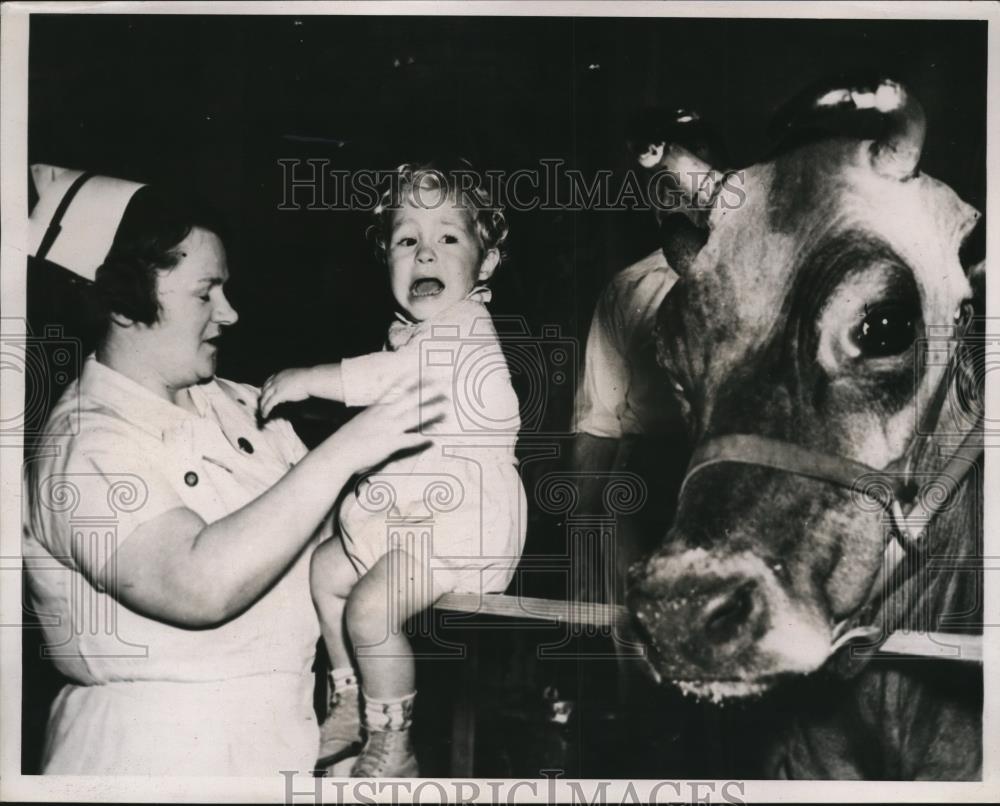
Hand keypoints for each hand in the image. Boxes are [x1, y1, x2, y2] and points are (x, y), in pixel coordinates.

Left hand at [260, 368, 313, 418]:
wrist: (312, 379)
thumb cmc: (310, 379)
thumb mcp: (298, 379)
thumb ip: (292, 383)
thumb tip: (292, 390)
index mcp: (281, 374)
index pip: (269, 381)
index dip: (266, 389)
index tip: (266, 394)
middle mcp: (276, 379)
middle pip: (264, 389)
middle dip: (263, 398)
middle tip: (262, 405)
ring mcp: (277, 386)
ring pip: (265, 397)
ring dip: (262, 406)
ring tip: (262, 412)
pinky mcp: (279, 394)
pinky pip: (269, 404)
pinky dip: (265, 410)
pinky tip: (265, 415)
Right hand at [323, 379, 447, 474]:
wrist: (339, 452)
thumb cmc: (349, 439)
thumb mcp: (363, 421)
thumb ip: (376, 416)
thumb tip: (385, 414)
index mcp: (378, 407)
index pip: (398, 389)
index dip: (412, 379)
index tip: (425, 371)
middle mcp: (385, 414)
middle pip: (410, 399)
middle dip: (427, 390)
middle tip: (443, 384)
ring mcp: (388, 428)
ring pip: (414, 416)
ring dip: (431, 411)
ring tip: (445, 407)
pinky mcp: (390, 443)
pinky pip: (411, 439)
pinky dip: (423, 438)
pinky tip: (434, 438)